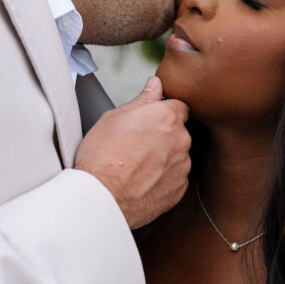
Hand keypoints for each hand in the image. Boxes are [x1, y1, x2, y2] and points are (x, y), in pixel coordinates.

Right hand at [74, 76, 190, 228]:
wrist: (102, 198)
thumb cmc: (102, 156)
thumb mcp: (115, 117)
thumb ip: (142, 100)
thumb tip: (155, 85)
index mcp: (168, 117)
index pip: (178, 106)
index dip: (163, 113)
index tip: (150, 121)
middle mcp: (181, 140)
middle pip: (178, 132)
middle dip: (162, 136)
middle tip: (136, 145)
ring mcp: (182, 167)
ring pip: (176, 156)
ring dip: (163, 158)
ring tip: (136, 166)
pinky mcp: (179, 190)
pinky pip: (174, 179)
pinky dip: (162, 179)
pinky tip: (141, 181)